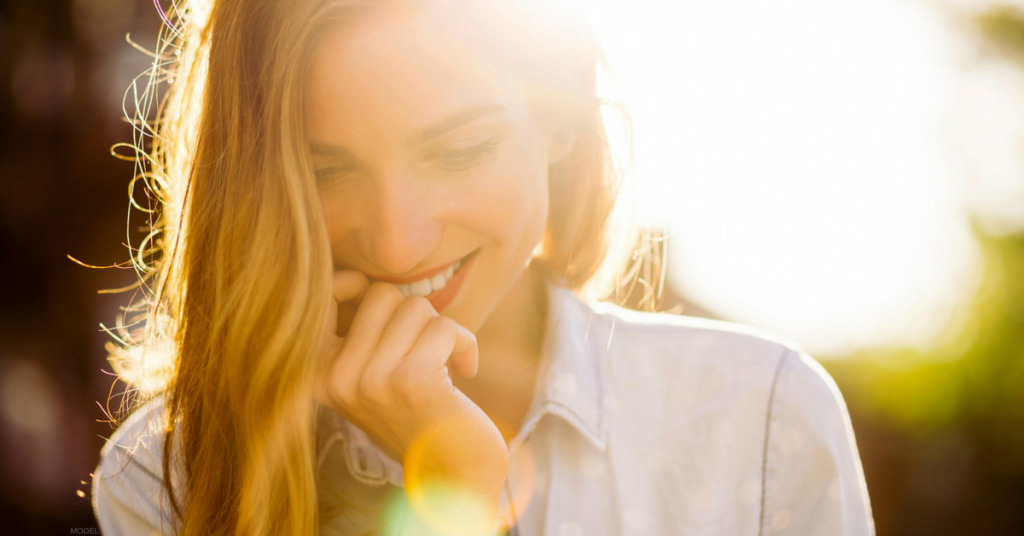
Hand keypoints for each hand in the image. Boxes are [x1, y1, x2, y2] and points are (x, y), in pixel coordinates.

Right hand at [314, 270, 508, 528]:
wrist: (451, 473)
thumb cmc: (417, 416)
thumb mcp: (370, 377)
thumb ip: (357, 333)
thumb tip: (359, 278)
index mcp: (317, 374)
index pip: (322, 295)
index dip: (354, 283)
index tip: (387, 309)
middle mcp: (336, 376)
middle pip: (380, 294)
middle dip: (414, 315)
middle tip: (424, 349)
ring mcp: (371, 378)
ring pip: (415, 306)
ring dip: (440, 331)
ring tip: (443, 363)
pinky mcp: (412, 379)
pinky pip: (444, 327)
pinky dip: (465, 345)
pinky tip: (465, 371)